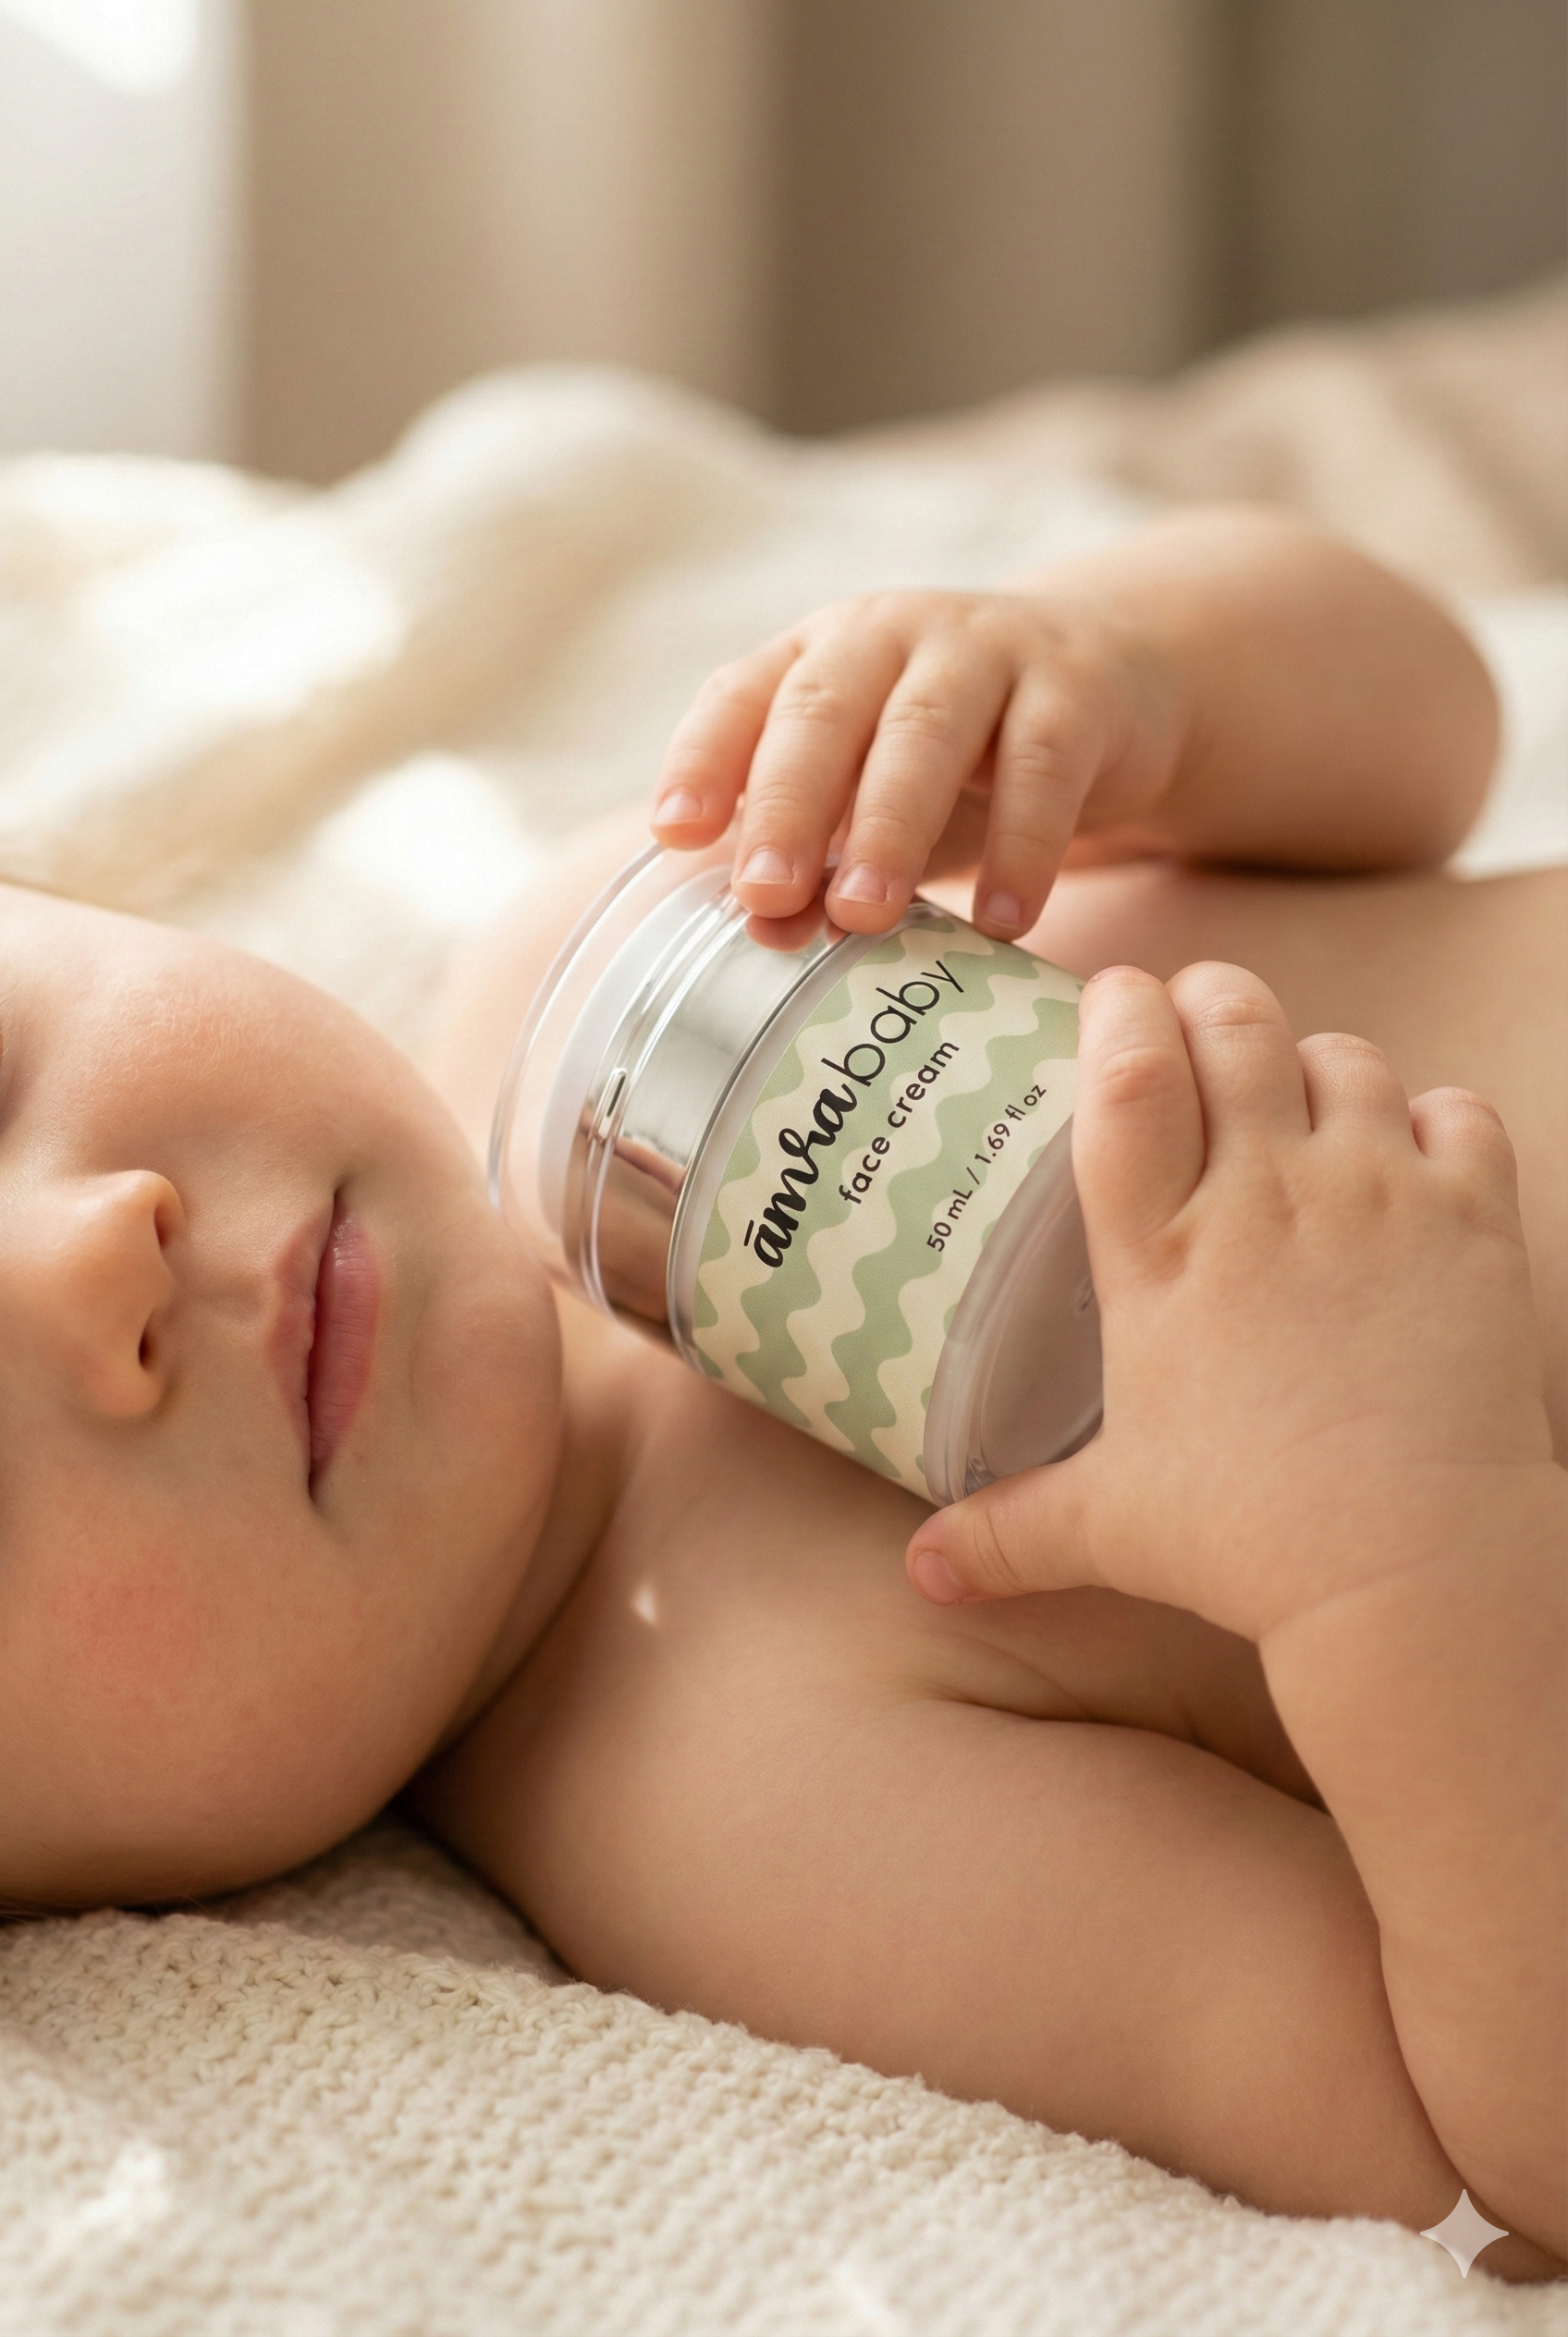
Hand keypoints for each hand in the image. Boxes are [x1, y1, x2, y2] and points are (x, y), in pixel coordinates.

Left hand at [650, 588, 1180, 943]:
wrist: (1111, 681)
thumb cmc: (958, 756)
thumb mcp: (876, 797)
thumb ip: (822, 858)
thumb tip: (767, 930)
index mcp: (817, 655)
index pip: (742, 695)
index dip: (704, 760)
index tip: (676, 834)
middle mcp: (890, 636)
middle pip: (824, 709)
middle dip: (788, 804)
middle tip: (764, 893)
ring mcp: (985, 652)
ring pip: (926, 731)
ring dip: (888, 828)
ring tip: (864, 917)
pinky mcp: (1075, 691)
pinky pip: (1042, 766)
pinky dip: (1023, 847)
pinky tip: (1002, 920)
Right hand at [907, 961, 1554, 1642]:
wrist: (1418, 1572)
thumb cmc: (1253, 1543)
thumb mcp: (1112, 1528)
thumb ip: (1013, 1530)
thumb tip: (926, 1571)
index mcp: (1161, 1250)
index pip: (1127, 1072)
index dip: (1117, 1008)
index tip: (1114, 997)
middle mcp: (1267, 1195)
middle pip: (1237, 1021)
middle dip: (1211, 998)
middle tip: (1196, 1018)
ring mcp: (1377, 1196)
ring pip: (1346, 1055)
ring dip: (1315, 1062)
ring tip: (1297, 1101)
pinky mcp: (1472, 1222)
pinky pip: (1457, 1111)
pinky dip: (1433, 1117)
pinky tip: (1408, 1156)